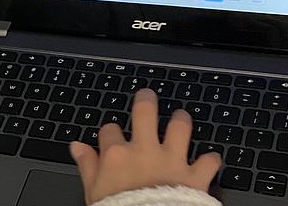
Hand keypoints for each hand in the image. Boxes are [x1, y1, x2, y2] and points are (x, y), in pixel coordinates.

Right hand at [69, 89, 221, 203]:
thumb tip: (77, 148)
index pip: (109, 130)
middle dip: (146, 100)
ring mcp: (171, 162)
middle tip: (148, 95)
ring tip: (181, 117)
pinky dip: (210, 160)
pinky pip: (208, 162)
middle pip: (145, 113)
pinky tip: (209, 159)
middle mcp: (145, 152)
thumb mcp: (93, 192)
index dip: (110, 131)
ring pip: (180, 128)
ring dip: (181, 121)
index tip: (111, 136)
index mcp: (117, 155)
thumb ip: (87, 166)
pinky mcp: (194, 177)